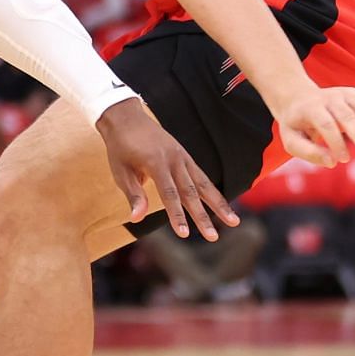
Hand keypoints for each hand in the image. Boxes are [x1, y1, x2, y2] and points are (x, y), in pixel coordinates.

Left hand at [95, 98, 239, 239]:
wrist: (126, 118)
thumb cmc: (120, 148)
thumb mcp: (120, 171)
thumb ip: (133, 194)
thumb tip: (137, 219)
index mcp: (156, 163)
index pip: (169, 195)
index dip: (177, 215)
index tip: (184, 235)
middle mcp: (174, 160)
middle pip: (191, 192)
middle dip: (203, 216)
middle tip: (213, 237)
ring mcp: (183, 157)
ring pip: (204, 184)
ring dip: (219, 204)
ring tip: (234, 222)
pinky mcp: (185, 156)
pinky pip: (201, 176)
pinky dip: (212, 191)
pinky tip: (222, 205)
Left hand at [272, 86, 354, 167]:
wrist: (297, 98)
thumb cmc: (296, 125)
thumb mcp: (291, 139)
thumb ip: (308, 152)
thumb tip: (331, 163)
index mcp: (310, 108)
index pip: (326, 124)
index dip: (335, 142)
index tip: (342, 160)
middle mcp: (329, 98)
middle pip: (346, 114)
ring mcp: (344, 93)